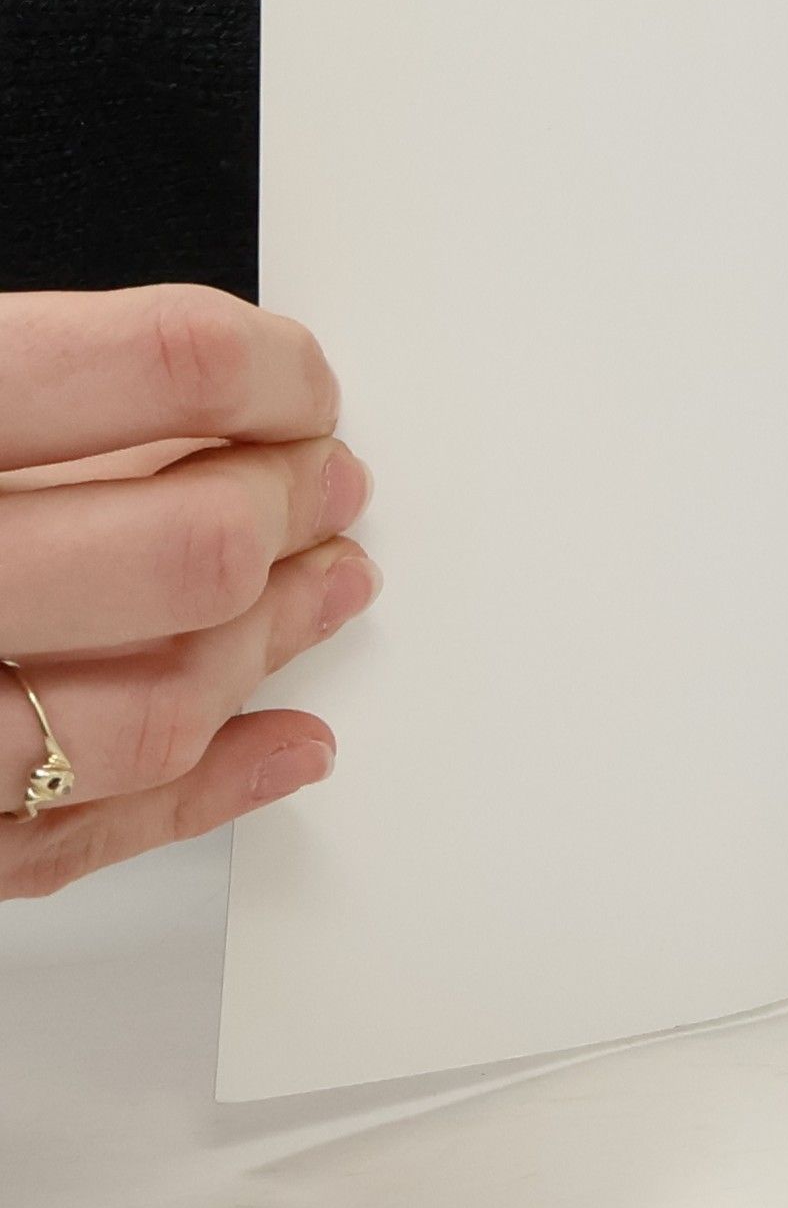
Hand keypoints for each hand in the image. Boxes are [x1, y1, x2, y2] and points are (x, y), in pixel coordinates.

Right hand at [0, 286, 379, 896]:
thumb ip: (32, 382)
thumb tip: (203, 399)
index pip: (163, 367)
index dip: (273, 371)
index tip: (305, 384)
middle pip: (192, 546)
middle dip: (295, 507)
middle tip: (335, 487)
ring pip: (163, 707)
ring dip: (279, 643)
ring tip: (335, 590)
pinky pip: (79, 840)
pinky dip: (209, 793)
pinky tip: (287, 744)